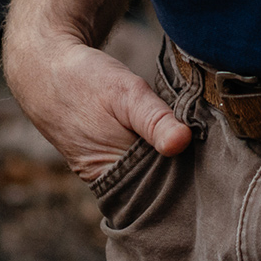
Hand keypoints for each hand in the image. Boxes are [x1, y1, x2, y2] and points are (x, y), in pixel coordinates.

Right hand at [3, 26, 192, 180]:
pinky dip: (157, 155)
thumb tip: (182, 142)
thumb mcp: (125, 93)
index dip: (194, 173)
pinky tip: (168, 138)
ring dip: (172, 160)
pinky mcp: (107, 164)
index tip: (215, 155)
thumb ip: (155, 120)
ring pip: (152, 176)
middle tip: (208, 142)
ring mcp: (107, 177)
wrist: (45, 71)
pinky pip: (140, 168)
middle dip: (185, 168)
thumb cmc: (85, 81)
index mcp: (114, 176)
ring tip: (191, 138)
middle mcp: (110, 185)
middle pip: (161, 187)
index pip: (168, 189)